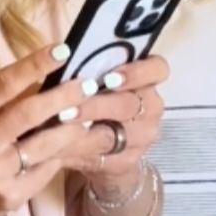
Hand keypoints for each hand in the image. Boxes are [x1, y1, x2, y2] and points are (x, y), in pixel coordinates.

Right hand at [0, 42, 101, 215]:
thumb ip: (6, 101)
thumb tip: (50, 75)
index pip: (3, 84)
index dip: (34, 64)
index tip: (62, 50)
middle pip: (28, 113)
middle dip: (63, 96)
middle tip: (88, 84)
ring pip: (44, 145)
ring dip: (71, 128)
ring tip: (87, 114)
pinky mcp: (11, 196)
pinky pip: (45, 170)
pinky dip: (60, 154)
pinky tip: (69, 144)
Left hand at [60, 55, 169, 188]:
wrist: (107, 151)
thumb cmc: (98, 102)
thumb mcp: (98, 83)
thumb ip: (90, 69)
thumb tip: (60, 52)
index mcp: (147, 82)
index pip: (158, 69)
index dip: (137, 72)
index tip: (110, 77)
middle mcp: (150, 109)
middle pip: (130, 104)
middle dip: (97, 104)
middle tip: (69, 105)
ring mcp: (142, 138)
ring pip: (116, 134)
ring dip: (85, 129)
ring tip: (59, 123)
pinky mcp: (128, 162)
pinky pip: (102, 158)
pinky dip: (77, 149)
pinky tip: (58, 145)